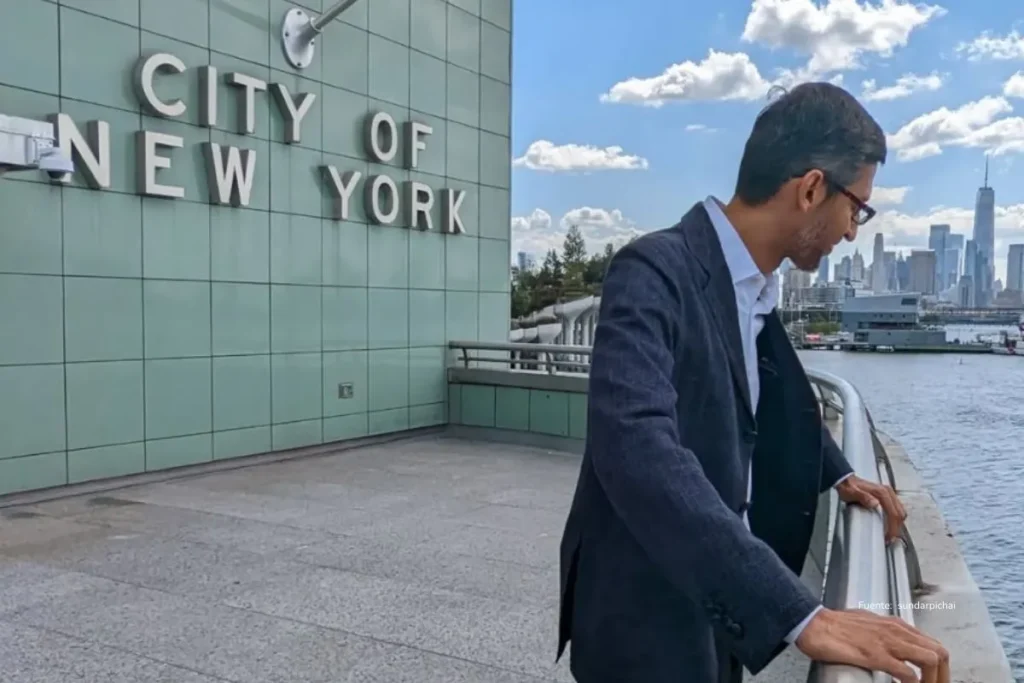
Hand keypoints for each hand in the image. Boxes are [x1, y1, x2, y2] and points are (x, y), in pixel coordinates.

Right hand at [796, 608, 948, 681]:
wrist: (814, 624)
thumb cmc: (835, 625)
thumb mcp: (867, 622)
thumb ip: (885, 633)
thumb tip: (893, 647)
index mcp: (895, 624)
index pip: (932, 644)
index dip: (939, 666)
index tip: (934, 680)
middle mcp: (897, 631)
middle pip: (940, 652)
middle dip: (943, 676)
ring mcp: (888, 643)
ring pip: (931, 660)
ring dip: (932, 680)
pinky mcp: (877, 656)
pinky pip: (908, 674)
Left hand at [836, 474, 906, 543]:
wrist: (845, 480)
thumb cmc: (848, 487)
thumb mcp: (852, 493)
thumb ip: (863, 497)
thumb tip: (875, 503)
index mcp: (882, 493)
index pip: (894, 513)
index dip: (893, 527)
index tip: (889, 537)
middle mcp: (888, 492)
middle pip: (900, 513)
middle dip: (897, 528)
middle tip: (890, 538)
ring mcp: (888, 494)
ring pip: (900, 511)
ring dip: (897, 523)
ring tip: (890, 533)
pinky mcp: (887, 496)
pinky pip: (896, 509)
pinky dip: (895, 518)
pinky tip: (889, 524)